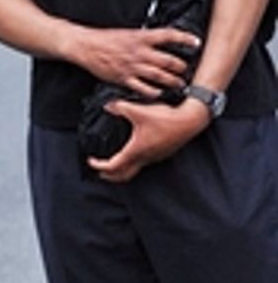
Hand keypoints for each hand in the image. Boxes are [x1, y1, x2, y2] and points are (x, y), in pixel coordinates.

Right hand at [76, 26, 197, 96]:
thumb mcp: (128, 33)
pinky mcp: (123, 78)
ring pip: (159, 75)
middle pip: (168, 60)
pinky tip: (159, 93)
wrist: (86, 46)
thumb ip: (144, 39)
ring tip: (179, 84)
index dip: (185, 39)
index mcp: (141, 37)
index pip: (169, 35)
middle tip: (186, 70)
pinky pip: (142, 88)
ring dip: (172, 81)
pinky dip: (153, 92)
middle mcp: (139, 52)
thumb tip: (159, 42)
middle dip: (181, 67)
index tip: (196, 43)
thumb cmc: (105, 39)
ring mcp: (132, 66)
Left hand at [87, 97, 208, 183]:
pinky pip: (145, 163)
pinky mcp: (162, 154)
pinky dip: (134, 163)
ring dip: (122, 170)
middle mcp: (145, 158)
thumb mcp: (139, 110)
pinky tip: (132, 153)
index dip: (99, 165)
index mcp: (136, 150)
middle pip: (123, 176)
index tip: (91, 161)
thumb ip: (120, 107)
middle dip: (109, 175)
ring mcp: (155, 157)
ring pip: (135, 170)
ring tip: (113, 164)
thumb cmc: (165, 117)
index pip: (113, 166)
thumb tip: (107, 106)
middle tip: (99, 170)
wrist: (190, 119)